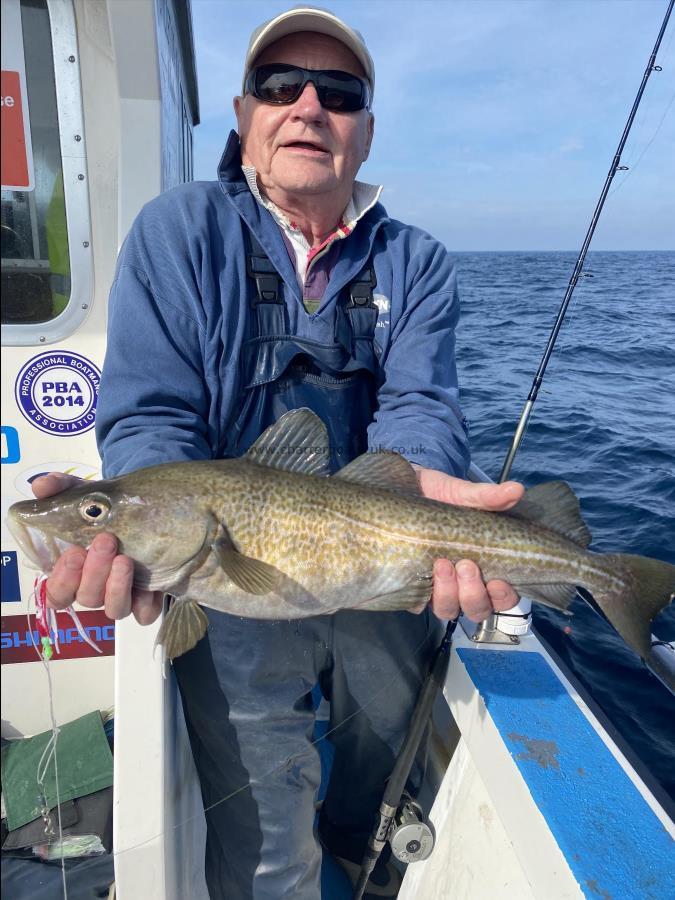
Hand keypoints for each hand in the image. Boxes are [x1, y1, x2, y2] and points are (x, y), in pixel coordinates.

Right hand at [31, 473, 162, 624]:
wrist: (146, 511)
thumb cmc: (108, 510)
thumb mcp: (86, 496)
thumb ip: (61, 489)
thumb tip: (41, 485)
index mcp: (74, 573)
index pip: (57, 593)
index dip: (63, 578)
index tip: (74, 552)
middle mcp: (96, 589)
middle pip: (87, 598)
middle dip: (94, 571)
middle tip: (106, 541)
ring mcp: (122, 597)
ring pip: (114, 609)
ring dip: (116, 586)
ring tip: (125, 559)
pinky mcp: (148, 601)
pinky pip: (145, 614)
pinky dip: (146, 602)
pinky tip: (149, 585)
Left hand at [415, 468, 523, 620]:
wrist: (406, 489)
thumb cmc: (443, 496)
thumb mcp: (464, 494)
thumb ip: (489, 496)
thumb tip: (516, 489)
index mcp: (486, 567)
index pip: (503, 597)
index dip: (503, 596)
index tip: (498, 580)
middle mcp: (464, 584)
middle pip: (477, 609)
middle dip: (473, 594)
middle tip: (466, 565)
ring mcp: (438, 588)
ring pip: (449, 610)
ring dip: (448, 594)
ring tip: (442, 564)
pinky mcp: (413, 586)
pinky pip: (417, 604)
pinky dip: (421, 595)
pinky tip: (420, 574)